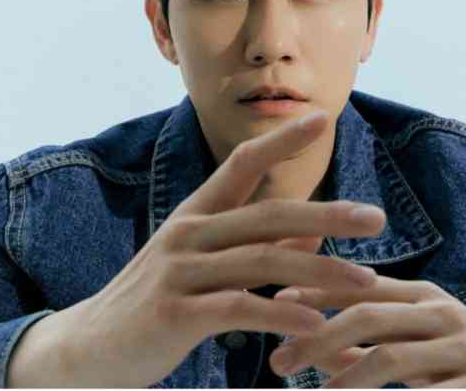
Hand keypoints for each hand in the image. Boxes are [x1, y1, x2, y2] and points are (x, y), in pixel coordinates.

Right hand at [71, 110, 384, 387]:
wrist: (88, 348)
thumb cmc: (155, 301)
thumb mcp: (203, 266)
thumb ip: (256, 246)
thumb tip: (312, 230)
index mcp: (196, 214)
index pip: (242, 163)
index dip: (281, 139)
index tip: (321, 118)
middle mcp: (189, 232)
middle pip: (268, 215)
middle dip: (327, 214)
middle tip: (376, 218)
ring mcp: (180, 270)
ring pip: (262, 262)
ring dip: (319, 271)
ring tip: (365, 282)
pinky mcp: (174, 313)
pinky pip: (238, 309)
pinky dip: (281, 314)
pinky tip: (316, 322)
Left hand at [269, 275, 465, 386]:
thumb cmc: (465, 357)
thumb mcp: (422, 338)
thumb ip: (371, 338)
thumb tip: (313, 343)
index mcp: (422, 296)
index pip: (359, 285)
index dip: (315, 291)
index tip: (274, 303)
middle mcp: (441, 314)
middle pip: (367, 315)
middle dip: (316, 336)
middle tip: (278, 362)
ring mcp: (465, 349)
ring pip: (390, 357)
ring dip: (344, 377)